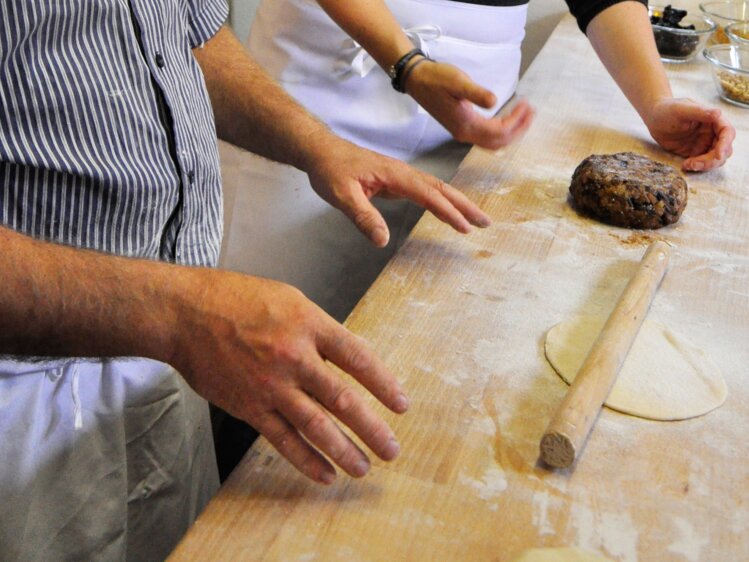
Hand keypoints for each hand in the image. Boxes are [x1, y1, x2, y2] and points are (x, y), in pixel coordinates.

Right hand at [172, 271, 408, 483]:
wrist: (185, 315)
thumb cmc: (237, 300)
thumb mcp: (289, 300)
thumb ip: (320, 330)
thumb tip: (350, 358)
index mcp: (309, 325)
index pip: (358, 357)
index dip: (384, 384)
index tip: (401, 405)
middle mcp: (293, 357)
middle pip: (342, 399)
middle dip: (372, 428)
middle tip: (392, 449)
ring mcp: (270, 385)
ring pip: (316, 426)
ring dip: (344, 451)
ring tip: (364, 468)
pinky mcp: (249, 407)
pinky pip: (283, 439)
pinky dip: (306, 460)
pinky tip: (324, 473)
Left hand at [306, 137, 491, 246]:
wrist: (321, 151)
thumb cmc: (330, 170)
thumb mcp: (341, 196)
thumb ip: (362, 217)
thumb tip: (382, 241)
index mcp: (395, 174)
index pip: (428, 195)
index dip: (448, 212)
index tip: (464, 227)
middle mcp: (403, 173)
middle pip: (442, 189)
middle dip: (465, 206)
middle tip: (486, 222)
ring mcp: (401, 176)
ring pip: (436, 189)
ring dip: (457, 203)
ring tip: (475, 220)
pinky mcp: (396, 181)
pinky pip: (426, 191)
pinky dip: (442, 201)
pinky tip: (447, 211)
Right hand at [405, 60, 534, 149]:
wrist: (417, 80)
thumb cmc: (436, 78)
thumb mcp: (458, 82)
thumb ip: (476, 93)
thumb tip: (495, 101)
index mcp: (465, 125)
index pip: (499, 132)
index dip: (516, 121)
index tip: (527, 105)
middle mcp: (464, 134)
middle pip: (498, 142)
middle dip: (518, 130)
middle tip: (531, 113)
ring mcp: (462, 132)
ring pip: (493, 142)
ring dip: (511, 133)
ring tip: (524, 116)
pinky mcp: (460, 127)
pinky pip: (486, 137)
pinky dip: (500, 131)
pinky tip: (506, 118)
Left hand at [644, 97, 734, 171]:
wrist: (654, 119)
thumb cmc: (668, 109)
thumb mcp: (682, 109)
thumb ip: (700, 112)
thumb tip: (718, 113)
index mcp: (713, 120)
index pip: (727, 133)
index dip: (725, 144)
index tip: (718, 155)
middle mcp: (713, 132)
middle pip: (724, 150)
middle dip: (713, 160)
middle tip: (694, 164)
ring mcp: (705, 143)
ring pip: (715, 159)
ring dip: (705, 165)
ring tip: (687, 164)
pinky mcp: (696, 152)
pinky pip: (702, 163)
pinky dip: (697, 167)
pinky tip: (685, 165)